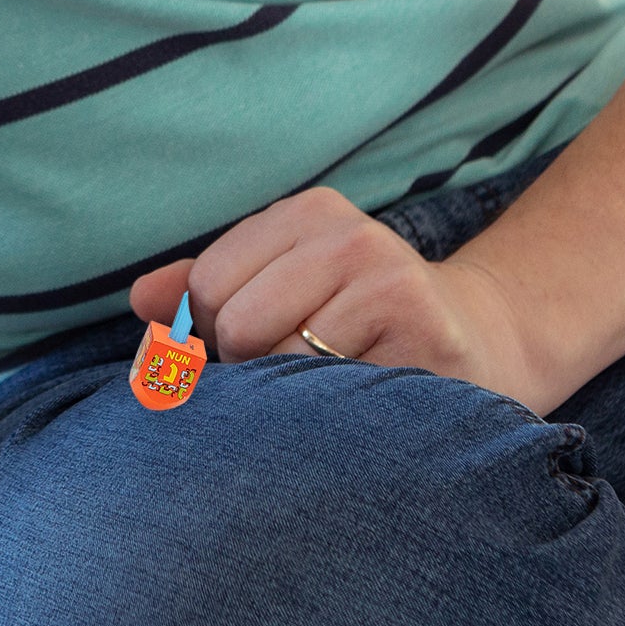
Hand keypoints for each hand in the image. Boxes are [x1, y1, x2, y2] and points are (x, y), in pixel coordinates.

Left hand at [133, 187, 548, 409]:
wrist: (485, 344)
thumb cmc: (363, 326)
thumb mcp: (288, 288)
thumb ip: (208, 290)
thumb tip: (140, 300)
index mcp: (307, 213)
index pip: (205, 285)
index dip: (209, 339)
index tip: (251, 357)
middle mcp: (346, 233)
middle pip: (232, 322)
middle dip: (250, 369)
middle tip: (303, 376)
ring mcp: (386, 274)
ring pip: (276, 359)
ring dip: (292, 397)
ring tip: (333, 388)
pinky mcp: (419, 324)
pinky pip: (329, 387)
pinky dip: (333, 412)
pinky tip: (367, 400)